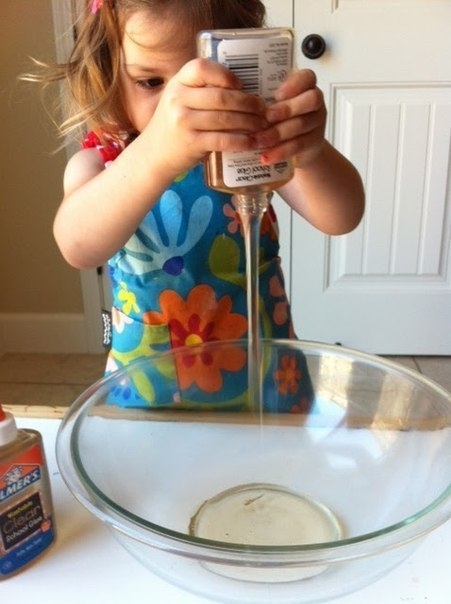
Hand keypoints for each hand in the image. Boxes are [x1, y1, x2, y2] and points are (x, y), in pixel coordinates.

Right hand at [140, 58, 266, 177]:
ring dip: (249, 122)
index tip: (242, 85)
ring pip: (225, 118)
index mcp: (178, 83)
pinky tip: (252, 142)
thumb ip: (202, 91)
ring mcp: (183, 121)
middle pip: (221, 96)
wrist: (153, 155)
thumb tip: (242, 89)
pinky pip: (223, 139)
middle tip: (263, 109)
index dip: (226, 75)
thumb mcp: (180, 101)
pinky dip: (241, 141)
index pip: (203, 68)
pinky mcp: (191, 143)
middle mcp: (178, 99)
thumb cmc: (174, 127)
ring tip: (262, 125)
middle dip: (248, 103)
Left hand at [255, 69, 326, 167]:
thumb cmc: (277, 118)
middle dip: (287, 109)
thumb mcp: (269, 103)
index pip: (307, 76)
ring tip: (259, 140)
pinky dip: (281, 152)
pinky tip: (266, 156)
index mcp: (303, 85)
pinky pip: (299, 146)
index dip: (294, 84)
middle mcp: (314, 101)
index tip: (276, 94)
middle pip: (310, 100)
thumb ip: (259, 96)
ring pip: (303, 124)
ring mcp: (317, 121)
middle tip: (266, 118)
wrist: (294, 147)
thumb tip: (229, 94)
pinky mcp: (314, 141)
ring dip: (279, 133)